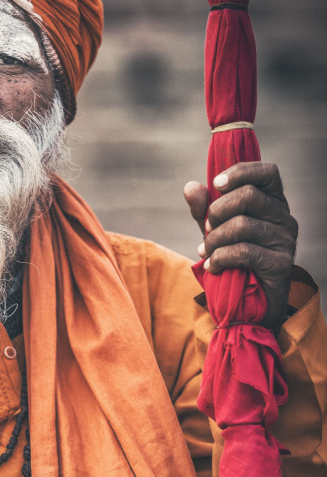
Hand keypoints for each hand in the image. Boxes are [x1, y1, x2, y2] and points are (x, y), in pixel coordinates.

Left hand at [183, 162, 296, 332]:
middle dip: (218, 211)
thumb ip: (204, 209)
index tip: (216, 183)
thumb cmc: (234, 261)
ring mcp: (285, 240)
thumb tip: (190, 187)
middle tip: (206, 229)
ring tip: (206, 252)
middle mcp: (284, 217)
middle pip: (249, 196)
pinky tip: (213, 266)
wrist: (250, 304)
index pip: (267, 172)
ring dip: (215, 239)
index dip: (241, 172)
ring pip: (243, 225)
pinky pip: (244, 252)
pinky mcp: (280, 264)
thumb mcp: (216, 231)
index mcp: (272, 202)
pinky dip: (220, 258)